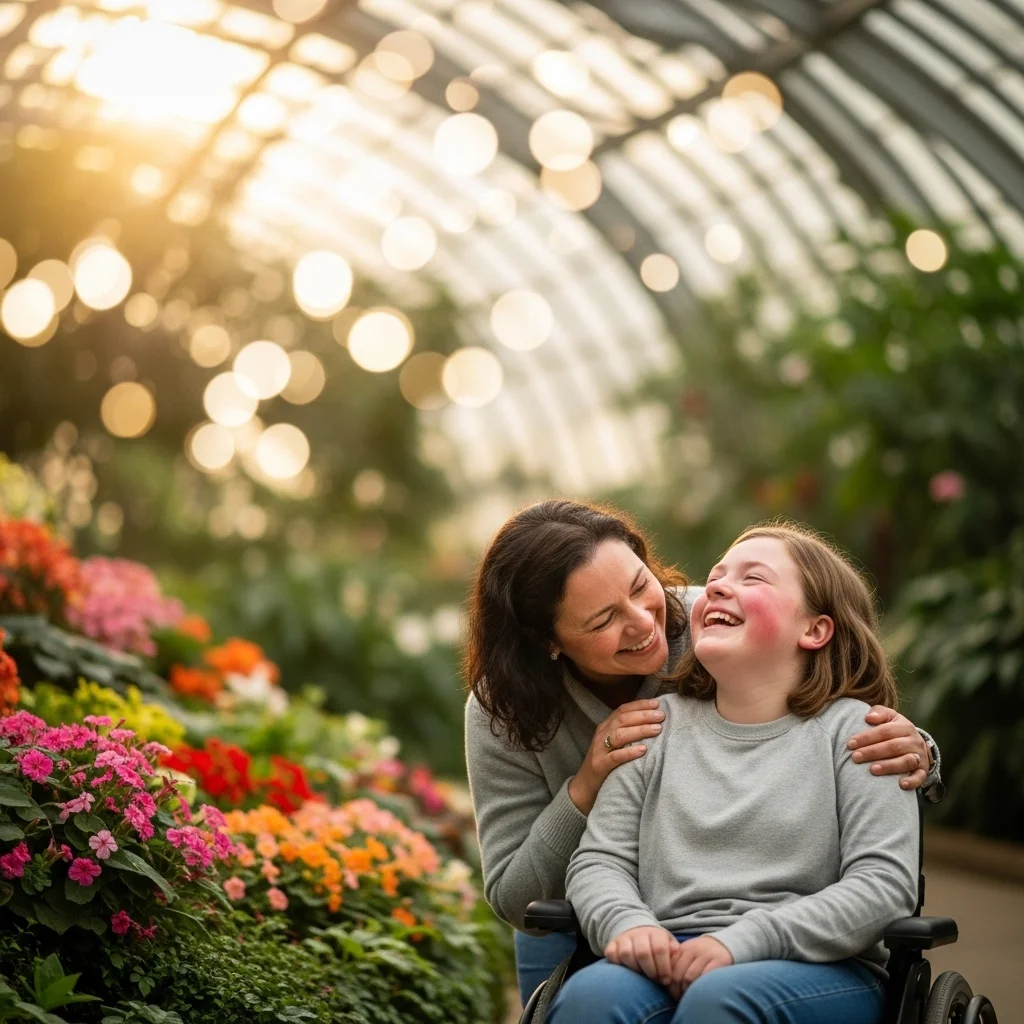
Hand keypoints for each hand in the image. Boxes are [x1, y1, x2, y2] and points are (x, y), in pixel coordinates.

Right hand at [568, 699, 664, 813]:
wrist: (584, 786)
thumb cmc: (605, 763)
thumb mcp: (613, 743)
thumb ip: (627, 731)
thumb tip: (652, 721)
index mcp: (605, 726)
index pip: (622, 709)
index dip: (639, 705)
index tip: (657, 704)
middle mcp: (601, 734)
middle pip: (622, 719)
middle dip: (643, 715)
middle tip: (661, 716)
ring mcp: (599, 749)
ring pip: (619, 735)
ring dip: (640, 730)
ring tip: (657, 729)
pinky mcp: (599, 765)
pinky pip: (615, 757)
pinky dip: (630, 752)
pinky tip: (643, 750)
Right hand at [605, 926, 677, 985]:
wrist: (636, 931)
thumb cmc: (656, 945)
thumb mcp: (668, 944)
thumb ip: (673, 949)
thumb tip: (675, 951)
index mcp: (655, 933)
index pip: (659, 948)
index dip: (664, 967)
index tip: (666, 980)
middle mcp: (638, 934)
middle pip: (643, 953)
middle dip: (651, 971)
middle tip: (656, 981)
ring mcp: (623, 939)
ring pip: (626, 954)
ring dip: (636, 970)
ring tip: (642, 977)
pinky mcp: (611, 945)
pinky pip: (612, 955)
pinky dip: (618, 964)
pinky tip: (627, 971)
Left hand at [667, 935, 732, 999]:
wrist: (722, 944)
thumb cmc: (701, 954)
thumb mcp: (687, 954)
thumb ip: (676, 964)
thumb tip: (664, 983)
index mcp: (682, 949)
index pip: (669, 969)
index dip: (668, 985)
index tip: (671, 993)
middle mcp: (692, 950)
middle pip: (677, 975)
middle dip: (676, 991)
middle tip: (679, 999)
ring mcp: (705, 955)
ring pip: (689, 978)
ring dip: (687, 992)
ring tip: (689, 998)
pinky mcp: (718, 960)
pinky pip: (705, 977)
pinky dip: (701, 987)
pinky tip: (701, 992)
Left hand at [847, 707, 930, 790]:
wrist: (915, 744)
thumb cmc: (894, 730)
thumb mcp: (889, 717)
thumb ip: (879, 713)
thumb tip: (868, 717)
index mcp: (905, 726)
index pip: (884, 731)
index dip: (866, 737)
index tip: (850, 744)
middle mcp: (914, 741)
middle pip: (893, 746)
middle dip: (872, 752)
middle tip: (855, 757)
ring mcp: (920, 756)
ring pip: (906, 761)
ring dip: (889, 766)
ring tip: (872, 770)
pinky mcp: (923, 770)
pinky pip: (920, 777)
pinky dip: (912, 781)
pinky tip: (900, 785)